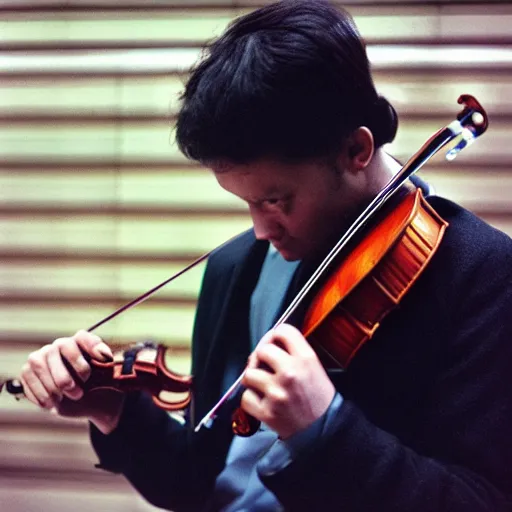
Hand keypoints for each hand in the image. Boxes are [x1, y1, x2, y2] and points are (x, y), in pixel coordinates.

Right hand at [21, 330, 123, 433]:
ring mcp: (43, 356)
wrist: (87, 402)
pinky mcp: (29, 371)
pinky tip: (51, 403)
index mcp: (82, 342)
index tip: (104, 361)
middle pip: (59, 349)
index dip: (92, 347)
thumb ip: (108, 366)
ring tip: (63, 399)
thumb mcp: (111, 377)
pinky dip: (39, 392)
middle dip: (67, 374)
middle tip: (77, 392)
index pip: (84, 338)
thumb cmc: (101, 386)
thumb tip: (106, 357)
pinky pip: (28, 377)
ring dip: (51, 385)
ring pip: (40, 363)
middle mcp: (61, 345)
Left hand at [241, 323, 334, 439]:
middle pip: (262, 350)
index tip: (273, 343)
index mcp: (306, 359)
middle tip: (264, 365)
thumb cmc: (319, 398)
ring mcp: (277, 392)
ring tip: (262, 384)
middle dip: (261, 358)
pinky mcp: (267, 411)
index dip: (274, 335)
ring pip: (249, 374)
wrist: (324, 430)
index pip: (283, 331)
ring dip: (253, 379)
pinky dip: (250, 399)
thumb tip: (271, 342)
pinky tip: (261, 400)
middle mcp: (290, 372)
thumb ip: (295, 351)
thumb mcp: (315, 367)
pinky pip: (246, 397)